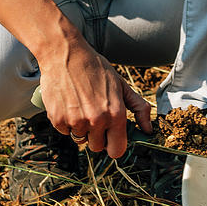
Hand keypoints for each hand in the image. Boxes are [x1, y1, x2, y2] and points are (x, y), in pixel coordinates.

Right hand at [38, 35, 151, 158]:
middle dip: (98, 136)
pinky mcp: (57, 120)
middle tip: (96, 115)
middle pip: (97, 147)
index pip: (117, 150)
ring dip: (82, 128)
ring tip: (82, 106)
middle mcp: (96, 120)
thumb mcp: (122, 85)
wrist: (66, 55)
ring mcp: (76, 121)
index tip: (113, 137)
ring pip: (80, 139)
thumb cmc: (96, 69)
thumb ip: (139, 108)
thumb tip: (148, 130)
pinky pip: (65, 132)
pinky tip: (70, 103)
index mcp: (115, 113)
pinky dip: (67, 122)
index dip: (115, 145)